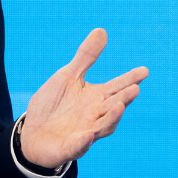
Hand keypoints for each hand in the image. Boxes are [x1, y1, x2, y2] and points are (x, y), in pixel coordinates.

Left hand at [19, 28, 147, 169]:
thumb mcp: (68, 76)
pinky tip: (86, 134)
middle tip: (135, 88)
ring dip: (111, 117)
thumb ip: (86, 57)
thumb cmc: (55, 104)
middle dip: (124, 98)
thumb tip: (102, 30)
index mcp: (96, 98)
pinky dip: (82, 141)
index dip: (130, 79)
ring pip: (102, 126)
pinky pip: (77, 146)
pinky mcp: (70, 147)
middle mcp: (95, 115)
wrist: (33, 132)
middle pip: (113, 106)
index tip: (145, 70)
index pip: (117, 87)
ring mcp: (84, 132)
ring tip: (119, 105)